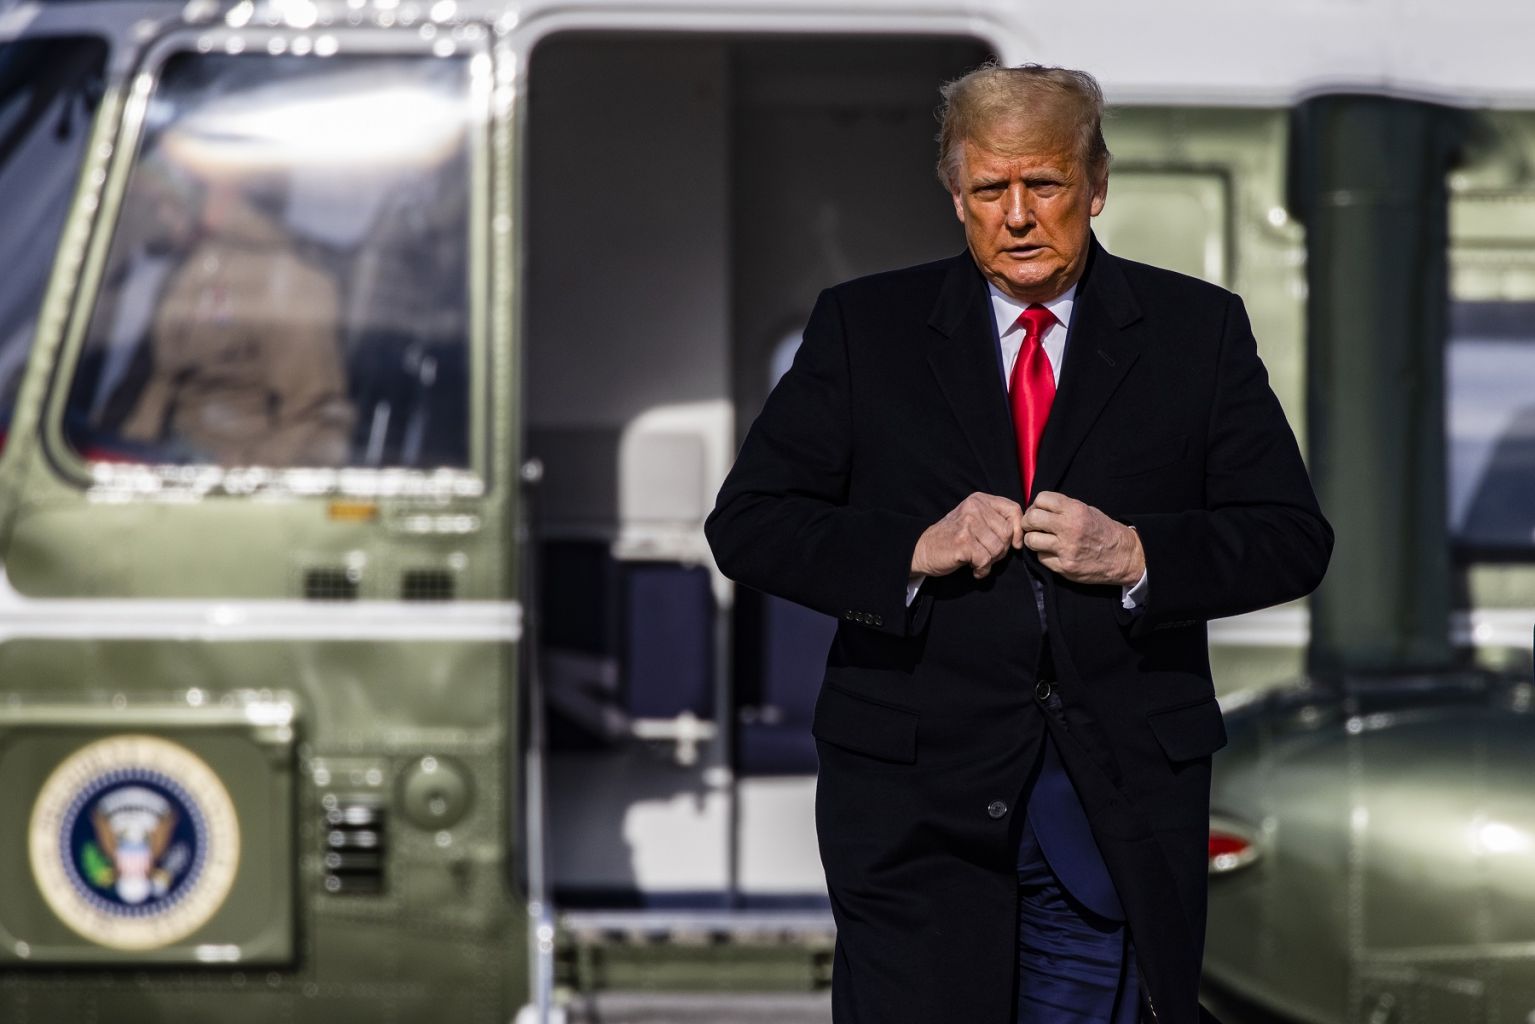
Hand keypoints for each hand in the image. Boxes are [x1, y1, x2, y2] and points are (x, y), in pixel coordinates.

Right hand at [910, 493, 1024, 578]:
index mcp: (979, 500)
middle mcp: (974, 508)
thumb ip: (996, 520)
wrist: (923, 550)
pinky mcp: (962, 542)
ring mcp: (967, 524)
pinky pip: (985, 560)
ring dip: (991, 561)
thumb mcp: (974, 520)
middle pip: (1007, 532)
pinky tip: (973, 568)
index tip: (1013, 544)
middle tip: (986, 554)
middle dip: (1002, 550)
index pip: (1013, 509)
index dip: (1018, 529)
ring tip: (978, 561)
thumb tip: (1021, 535)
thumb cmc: (953, 538)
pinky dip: (982, 569)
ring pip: (998, 548)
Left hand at [1021, 491, 1144, 585]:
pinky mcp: (1065, 566)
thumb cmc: (1103, 530)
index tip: (1039, 511)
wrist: (1123, 556)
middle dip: (1028, 522)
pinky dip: (1044, 555)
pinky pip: (1041, 558)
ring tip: (1041, 540)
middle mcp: (1069, 528)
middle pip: (1031, 519)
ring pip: (1031, 540)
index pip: (1041, 499)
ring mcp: (1066, 549)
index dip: (1037, 505)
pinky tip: (1053, 553)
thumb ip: (1063, 508)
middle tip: (1032, 526)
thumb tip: (1037, 508)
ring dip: (1032, 540)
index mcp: (1075, 510)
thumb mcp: (1087, 511)